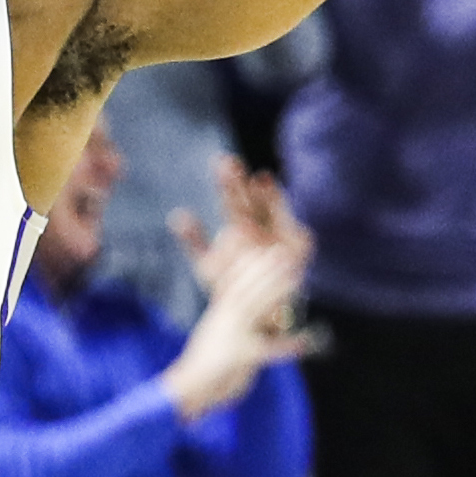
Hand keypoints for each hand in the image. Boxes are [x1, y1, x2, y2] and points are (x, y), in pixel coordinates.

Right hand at [159, 239, 310, 420]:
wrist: (189, 389)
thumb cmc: (206, 369)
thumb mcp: (217, 340)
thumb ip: (230, 326)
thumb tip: (238, 315)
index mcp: (219, 316)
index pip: (233, 284)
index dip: (249, 266)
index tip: (263, 250)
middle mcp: (224, 320)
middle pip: (246, 288)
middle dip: (265, 270)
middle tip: (283, 252)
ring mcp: (233, 335)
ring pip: (256, 306)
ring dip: (276, 290)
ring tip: (295, 277)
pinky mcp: (242, 356)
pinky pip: (269, 349)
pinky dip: (289, 346)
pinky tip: (306, 340)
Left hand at [172, 156, 312, 294]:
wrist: (253, 315)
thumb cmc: (231, 287)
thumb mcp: (208, 265)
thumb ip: (194, 241)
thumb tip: (177, 215)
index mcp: (240, 226)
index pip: (232, 199)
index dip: (227, 182)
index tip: (221, 161)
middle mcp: (261, 227)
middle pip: (250, 201)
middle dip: (242, 183)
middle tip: (230, 162)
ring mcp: (279, 237)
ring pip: (273, 211)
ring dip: (269, 195)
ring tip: (261, 178)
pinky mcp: (298, 250)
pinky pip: (294, 233)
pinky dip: (291, 223)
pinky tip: (286, 212)